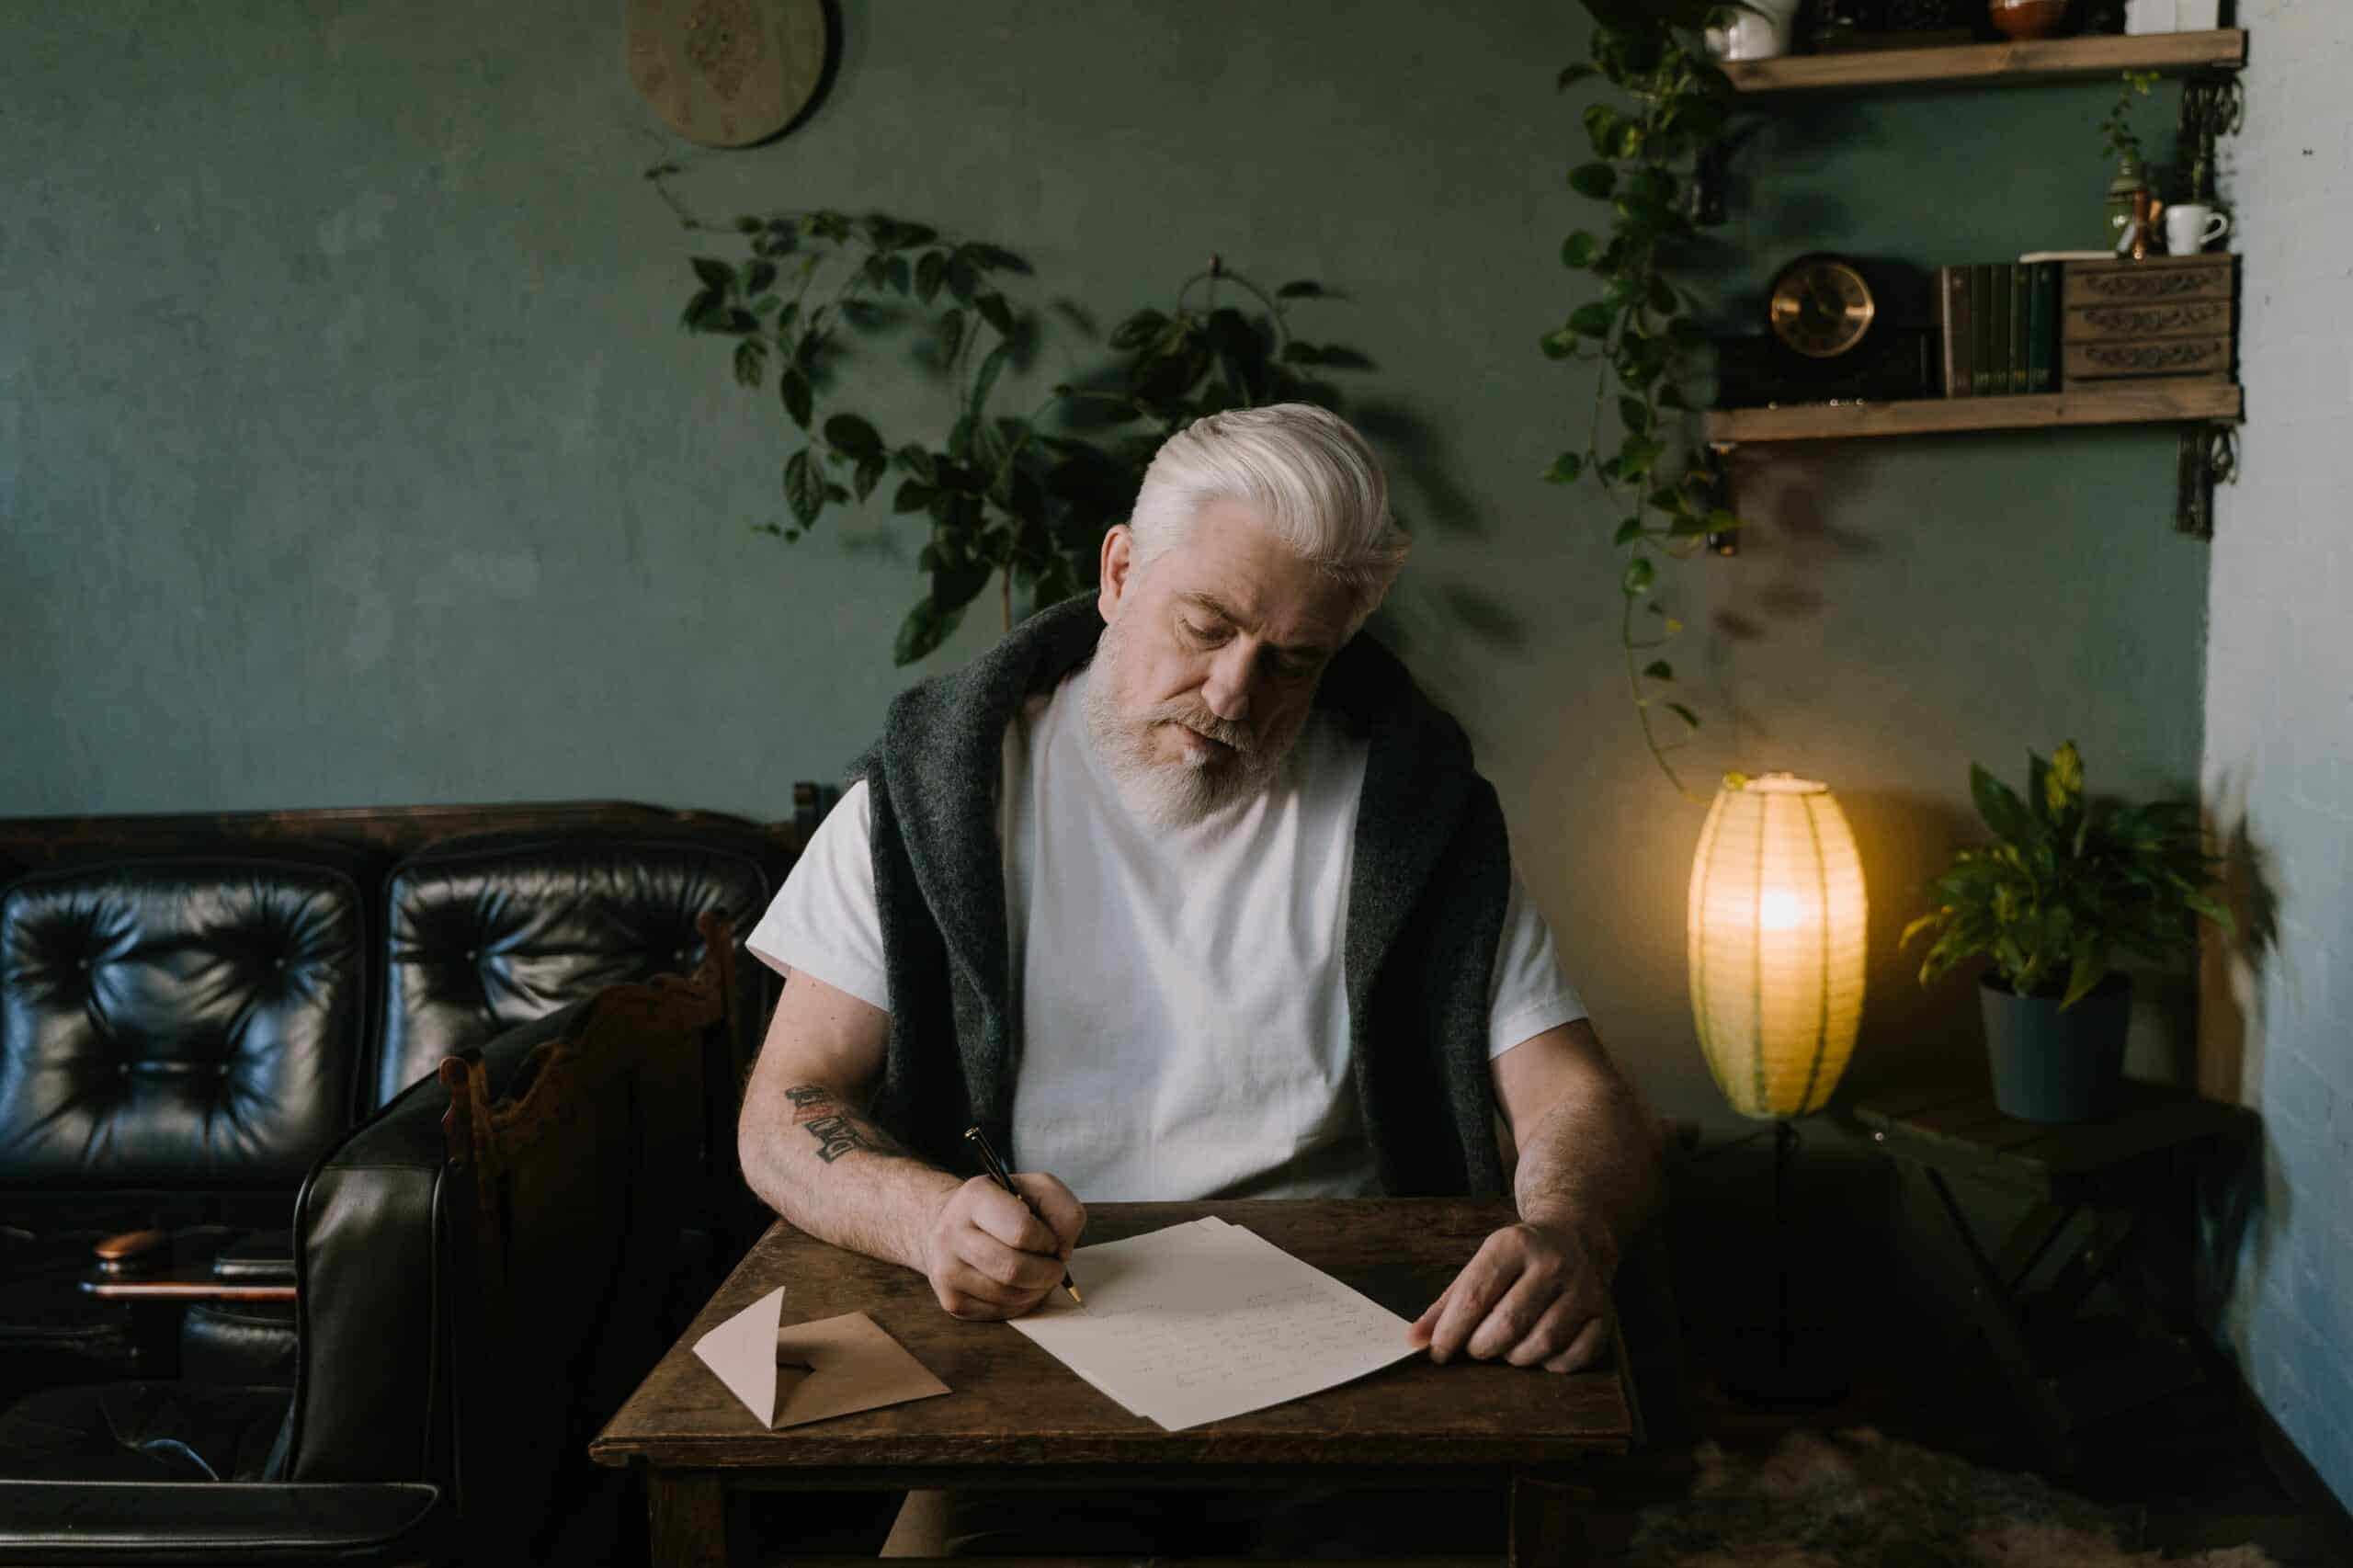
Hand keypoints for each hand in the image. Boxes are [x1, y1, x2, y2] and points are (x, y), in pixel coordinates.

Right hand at [920, 1172, 1085, 1320]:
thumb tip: (1062, 1253)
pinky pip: (1001, 1313)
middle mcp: (952, 1233)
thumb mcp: (1037, 1189)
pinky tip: (1019, 1285)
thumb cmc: (1004, 1207)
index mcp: (975, 1197)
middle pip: (1014, 1270)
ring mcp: (947, 1270)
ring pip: (1009, 1296)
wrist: (952, 1225)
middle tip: (1053, 1265)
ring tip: (1037, 1273)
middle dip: (1047, 1272)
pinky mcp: (952, 1300)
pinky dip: (1022, 1303)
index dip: (1047, 1240)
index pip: (1022, 1231)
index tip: (1049, 1239)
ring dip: (1037, 1289)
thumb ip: (1064, 1210)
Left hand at [1406, 1220, 1614, 1372]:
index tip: (1437, 1352)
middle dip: (1482, 1347)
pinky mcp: (1605, 1314)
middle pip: (1508, 1324)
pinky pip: (1576, 1357)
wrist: (1576, 1235)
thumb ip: (1447, 1304)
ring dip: (1516, 1357)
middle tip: (1476, 1348)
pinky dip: (1553, 1364)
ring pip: (1542, 1344)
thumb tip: (1414, 1340)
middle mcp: (1553, 1263)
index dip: (1451, 1332)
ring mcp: (1584, 1289)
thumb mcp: (1481, 1266)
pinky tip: (1541, 1351)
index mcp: (1514, 1244)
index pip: (1475, 1296)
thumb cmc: (1518, 1259)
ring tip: (1507, 1347)